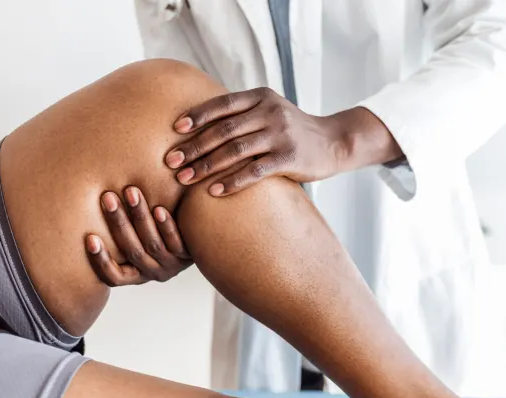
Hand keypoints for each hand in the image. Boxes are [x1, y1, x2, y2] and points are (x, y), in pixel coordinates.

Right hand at [86, 187, 191, 284]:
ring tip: (131, 193)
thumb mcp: (138, 241)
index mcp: (136, 274)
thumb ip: (123, 232)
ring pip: (153, 244)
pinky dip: (166, 226)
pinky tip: (159, 209)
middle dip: (118, 223)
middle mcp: (153, 272)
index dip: (102, 260)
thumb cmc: (156, 237)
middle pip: (133, 252)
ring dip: (140, 218)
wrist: (199, 243)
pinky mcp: (188, 254)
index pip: (115, 276)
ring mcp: (172, 264)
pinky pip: (176, 242)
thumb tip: (98, 202)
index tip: (89, 238)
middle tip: (108, 198)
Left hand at [165, 87, 349, 195]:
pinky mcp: (290, 158)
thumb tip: (198, 126)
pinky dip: (231, 182)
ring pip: (235, 150)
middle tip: (170, 162)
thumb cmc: (292, 131)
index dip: (197, 116)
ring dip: (206, 166)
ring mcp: (281, 134)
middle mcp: (270, 112)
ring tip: (184, 179)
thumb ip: (242, 115)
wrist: (334, 142)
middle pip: (224, 129)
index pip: (223, 104)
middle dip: (194, 146)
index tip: (174, 129)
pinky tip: (213, 191)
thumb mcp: (269, 113)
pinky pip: (254, 171)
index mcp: (261, 98)